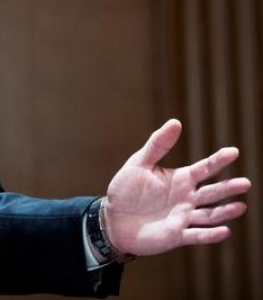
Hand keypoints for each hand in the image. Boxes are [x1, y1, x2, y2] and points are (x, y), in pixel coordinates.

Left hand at [102, 119, 251, 257]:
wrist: (112, 218)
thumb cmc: (126, 189)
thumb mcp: (139, 163)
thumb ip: (158, 145)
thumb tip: (175, 122)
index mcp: (180, 179)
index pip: (204, 169)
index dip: (218, 161)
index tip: (234, 151)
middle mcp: (186, 198)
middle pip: (212, 193)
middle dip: (228, 188)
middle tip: (245, 183)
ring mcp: (183, 217)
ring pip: (209, 215)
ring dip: (225, 212)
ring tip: (240, 206)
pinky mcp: (176, 235)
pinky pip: (197, 235)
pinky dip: (210, 235)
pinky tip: (225, 231)